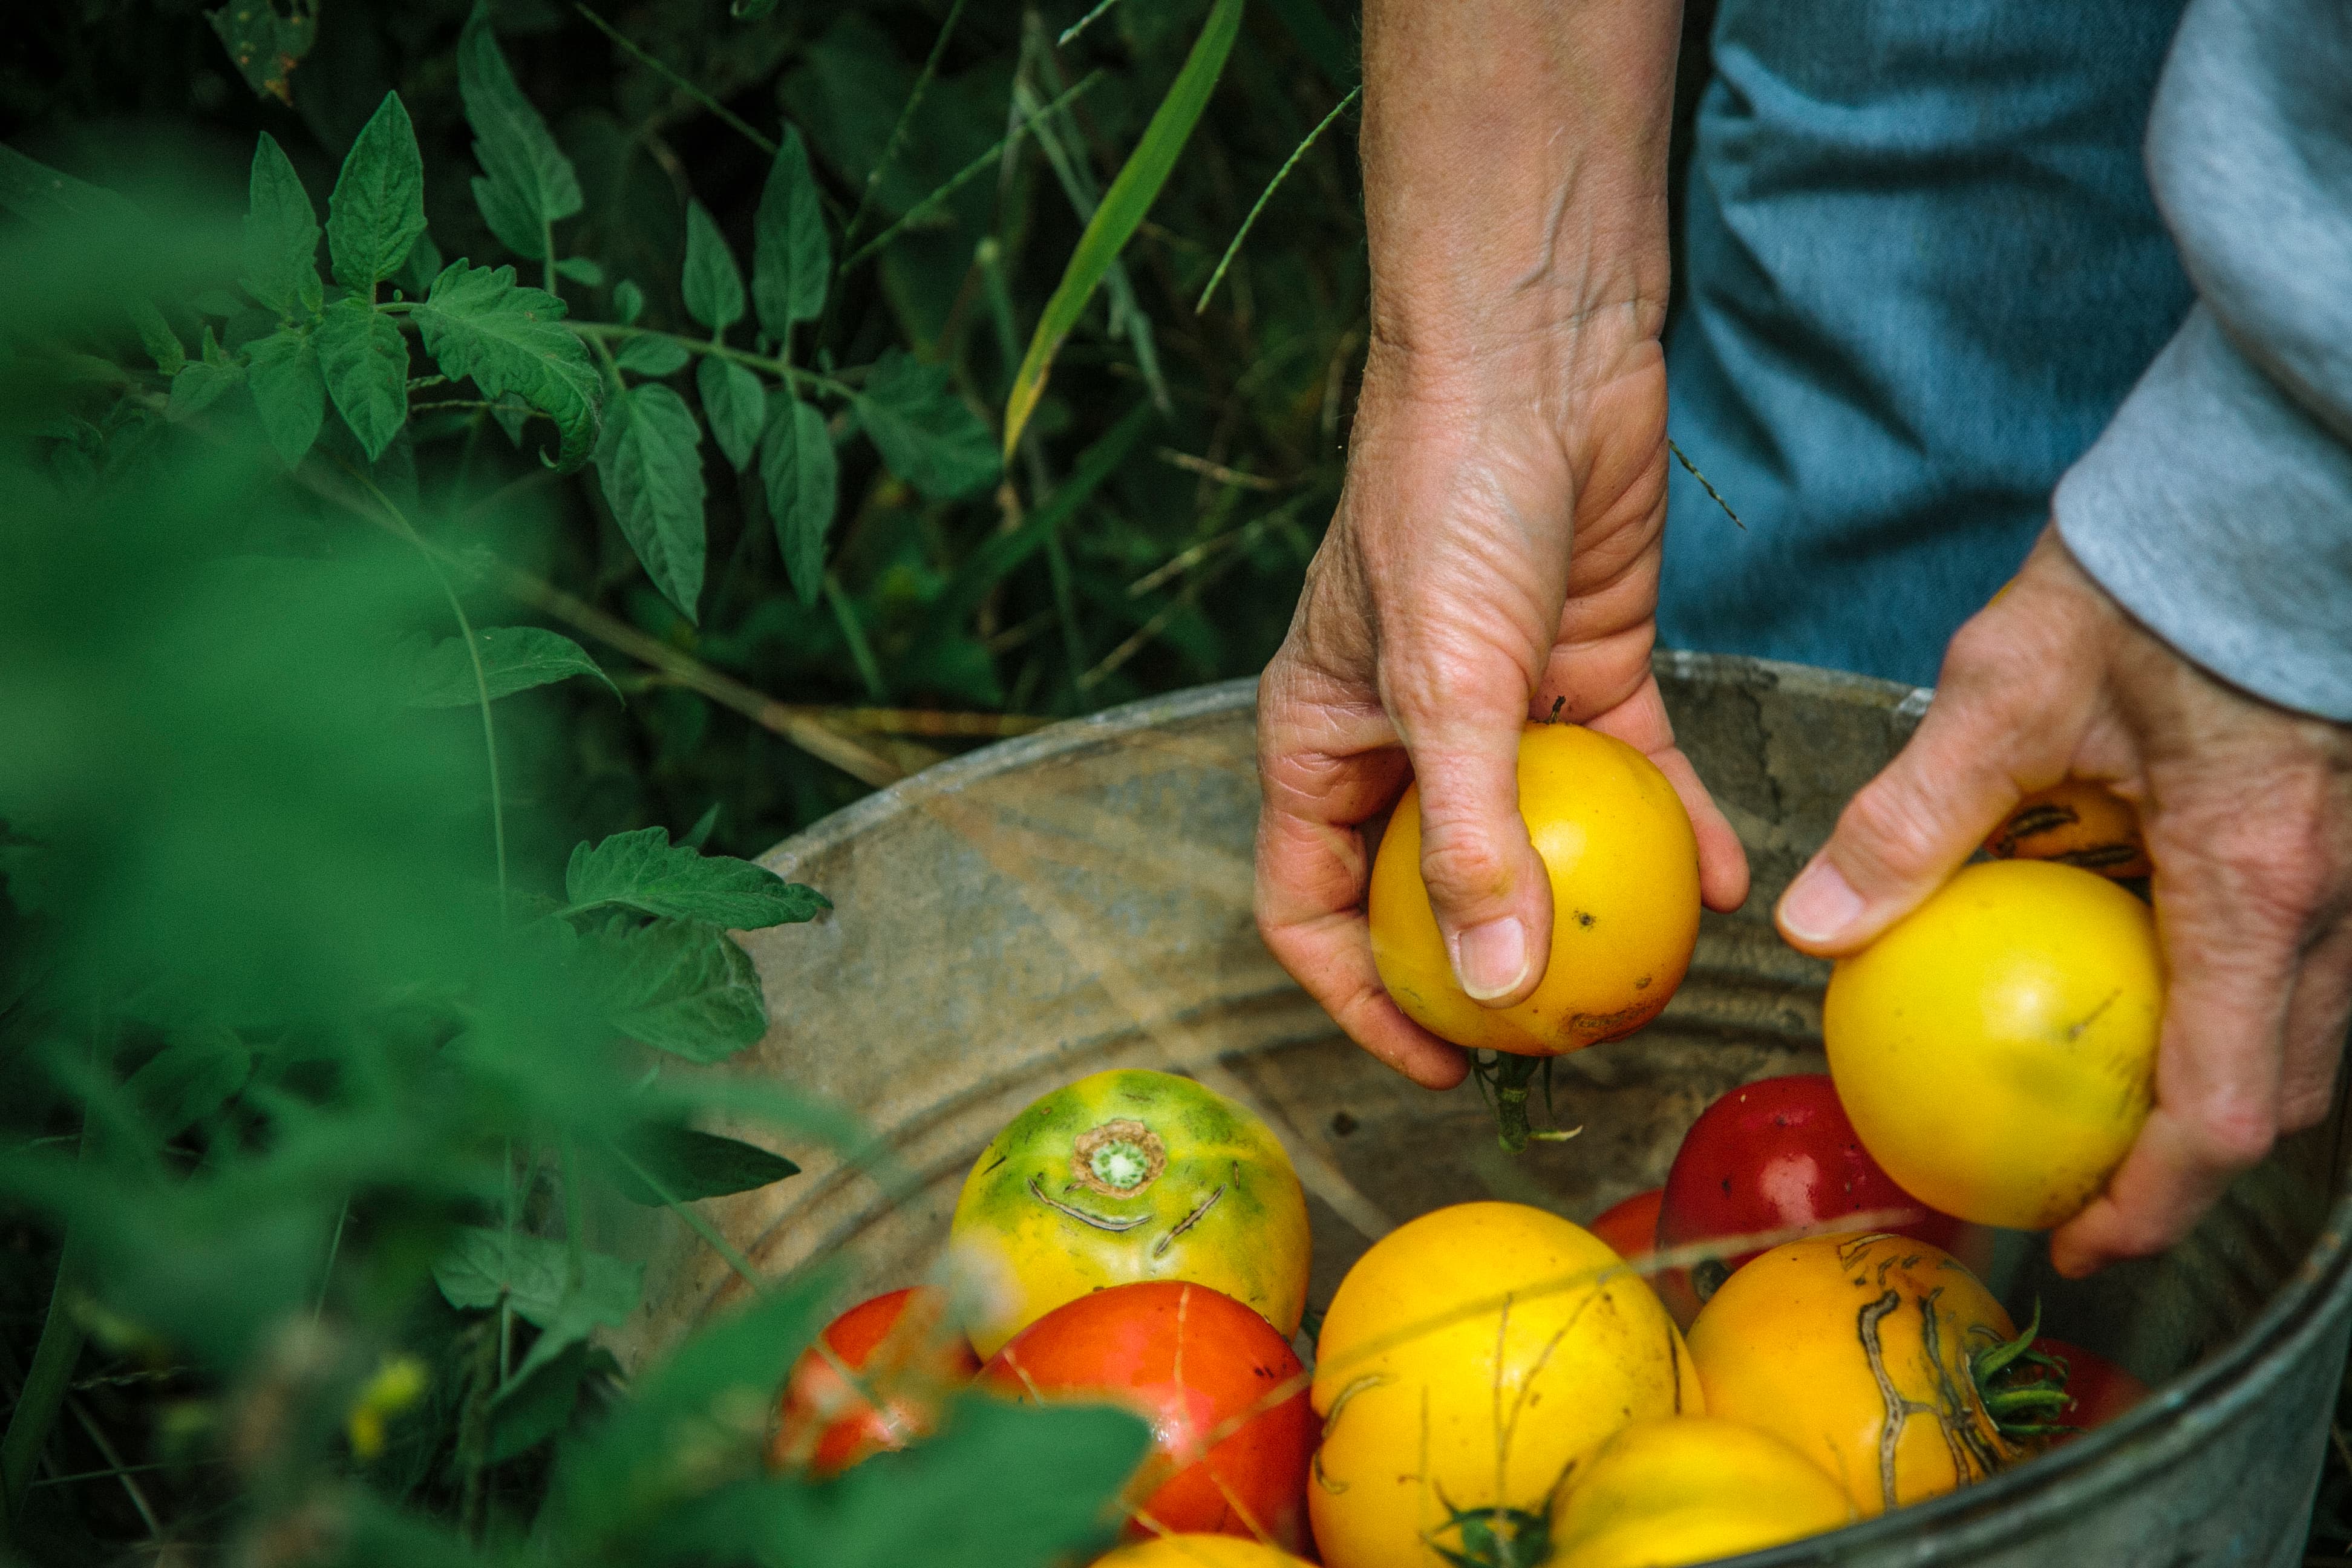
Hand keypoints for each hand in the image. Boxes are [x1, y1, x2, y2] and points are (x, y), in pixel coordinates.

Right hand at [1254, 331, 1751, 1089]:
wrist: (1538, 352)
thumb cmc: (1444, 499)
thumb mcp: (1446, 681)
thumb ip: (1469, 838)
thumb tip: (1488, 984)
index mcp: (1320, 742)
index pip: (1311, 908)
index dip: (1358, 999)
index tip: (1438, 1066)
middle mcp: (1403, 738)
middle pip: (1435, 890)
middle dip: (1493, 970)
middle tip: (1567, 1040)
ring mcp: (1500, 708)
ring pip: (1545, 841)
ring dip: (1597, 909)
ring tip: (1660, 979)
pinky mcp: (1589, 668)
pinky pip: (1631, 778)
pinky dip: (1674, 828)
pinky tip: (1729, 881)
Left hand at [1775, 528, 2351, 1274]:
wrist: (2275, 478)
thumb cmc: (2152, 570)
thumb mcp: (2006, 691)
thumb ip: (1913, 819)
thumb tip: (1817, 927)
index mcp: (2254, 878)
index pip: (2219, 1104)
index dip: (2151, 1201)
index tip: (2076, 1239)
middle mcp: (2335, 893)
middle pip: (2283, 1091)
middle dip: (2186, 1165)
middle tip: (2084, 1190)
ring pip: (2306, 1028)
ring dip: (2214, 1082)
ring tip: (2106, 1101)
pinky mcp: (2345, 829)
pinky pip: (2305, 955)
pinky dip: (2234, 996)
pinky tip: (2146, 970)